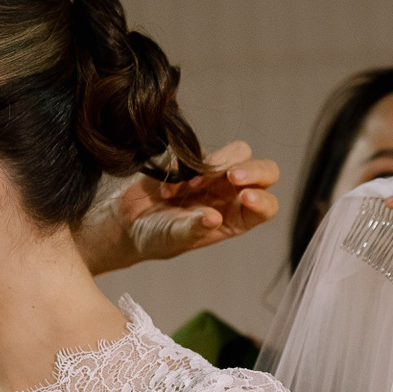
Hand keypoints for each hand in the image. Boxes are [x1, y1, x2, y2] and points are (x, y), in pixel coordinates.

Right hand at [77, 140, 280, 274]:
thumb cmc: (155, 238)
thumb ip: (193, 228)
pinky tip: (166, 188)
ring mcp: (216, 174)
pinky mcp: (195, 158)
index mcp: (237, 218)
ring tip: (189, 185)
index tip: (245, 198)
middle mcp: (232, 194)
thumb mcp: (174, 238)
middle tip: (232, 176)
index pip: (266, 207)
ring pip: (239, 153)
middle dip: (253, 170)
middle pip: (264, 172)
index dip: (262, 201)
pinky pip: (200, 152)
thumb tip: (213, 218)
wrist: (126, 222)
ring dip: (217, 165)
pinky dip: (185, 167)